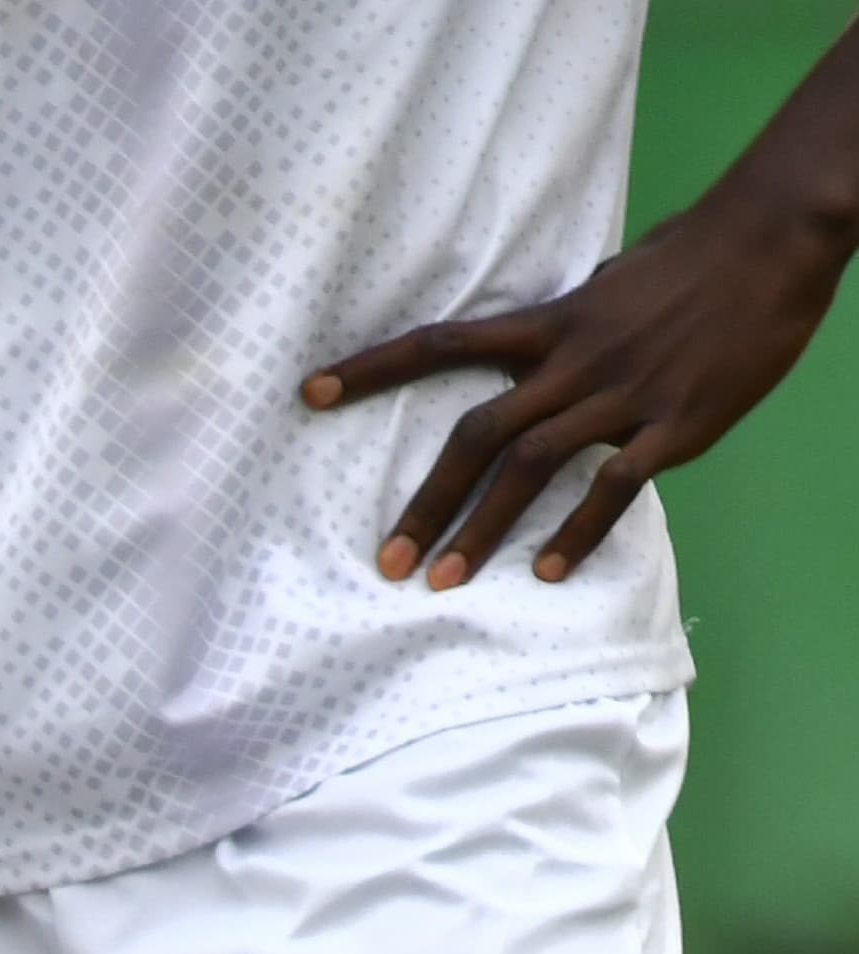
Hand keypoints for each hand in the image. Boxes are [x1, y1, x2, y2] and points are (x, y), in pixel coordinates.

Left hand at [305, 178, 856, 587]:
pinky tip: (548, 571)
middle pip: (478, 434)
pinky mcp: (674, 422)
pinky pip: (614, 485)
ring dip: (482, 529)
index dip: (373, 368)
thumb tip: (534, 343)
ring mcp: (622, 394)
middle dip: (427, 501)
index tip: (311, 392)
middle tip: (389, 562)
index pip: (443, 342)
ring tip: (443, 583)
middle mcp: (574, 361)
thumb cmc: (696, 256)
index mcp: (553, 324)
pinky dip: (578, 531)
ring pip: (532, 467)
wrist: (777, 235)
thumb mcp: (613, 282)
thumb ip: (566, 323)